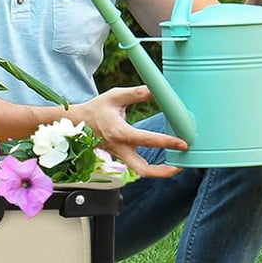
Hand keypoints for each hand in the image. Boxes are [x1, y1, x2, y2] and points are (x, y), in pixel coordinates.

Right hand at [72, 85, 186, 178]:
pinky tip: (165, 159)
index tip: (183, 142)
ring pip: (141, 171)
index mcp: (120, 133)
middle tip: (181, 165)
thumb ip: (138, 93)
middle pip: (143, 170)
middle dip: (164, 171)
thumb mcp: (115, 96)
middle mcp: (120, 148)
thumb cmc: (96, 109)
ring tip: (177, 165)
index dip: (168, 142)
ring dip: (160, 172)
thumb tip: (158, 90)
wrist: (77, 122)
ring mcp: (120, 155)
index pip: (148, 140)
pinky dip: (153, 166)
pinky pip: (138, 165)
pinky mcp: (121, 156)